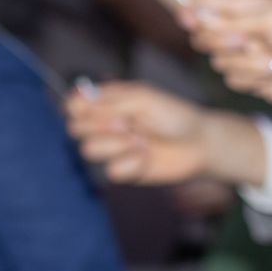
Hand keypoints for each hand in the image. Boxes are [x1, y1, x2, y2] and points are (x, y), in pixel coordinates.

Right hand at [66, 82, 265, 185]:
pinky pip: (111, 171)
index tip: (99, 109)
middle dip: (100, 126)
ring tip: (141, 141)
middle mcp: (105, 125)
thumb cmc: (173, 115)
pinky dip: (131, 164)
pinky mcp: (124, 170)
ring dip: (116, 145)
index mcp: (106, 103)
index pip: (73, 105)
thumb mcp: (142, 99)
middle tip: (126, 123)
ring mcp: (113, 149)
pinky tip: (147, 157)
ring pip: (89, 150)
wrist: (199, 144)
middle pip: (75, 129)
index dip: (78, 109)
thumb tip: (77, 99)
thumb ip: (108, 101)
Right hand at [187, 0, 271, 105]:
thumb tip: (196, 15)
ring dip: (250, 62)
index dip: (191, 10)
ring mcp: (245, 56)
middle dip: (223, 41)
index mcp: (246, 7)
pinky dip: (257, 77)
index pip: (206, 4)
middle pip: (203, 37)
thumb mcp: (270, 20)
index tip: (187, 18)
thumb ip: (229, 21)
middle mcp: (241, 30)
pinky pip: (234, 80)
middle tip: (247, 40)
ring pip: (219, 62)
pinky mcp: (251, 78)